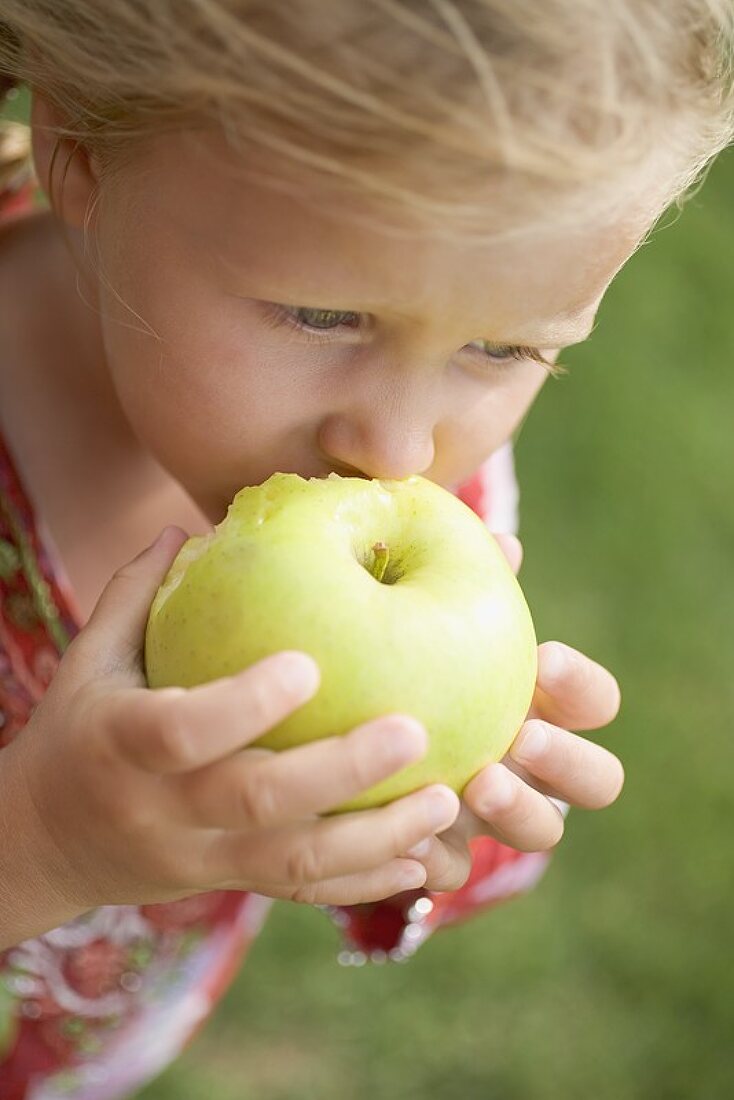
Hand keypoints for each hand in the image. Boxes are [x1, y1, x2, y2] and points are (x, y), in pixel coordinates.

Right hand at [7, 528, 459, 938]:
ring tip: (447, 801)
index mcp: (122, 743)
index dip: (242, 705)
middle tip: (416, 731)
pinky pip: (302, 893)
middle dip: (342, 771)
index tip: (309, 665)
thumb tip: (194, 525)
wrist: (47, 842)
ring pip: (294, 863)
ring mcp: (198, 858)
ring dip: (377, 837)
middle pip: (256, 802)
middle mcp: (162, 810)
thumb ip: (138, 594)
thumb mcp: (90, 659)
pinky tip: (424, 857)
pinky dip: (364, 880)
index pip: (179, 731)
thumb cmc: (79, 730)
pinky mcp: (226, 883)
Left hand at [405, 535, 623, 891]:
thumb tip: (501, 542)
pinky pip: (456, 870)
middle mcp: (529, 762)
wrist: (321, 713)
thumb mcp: (415, 603)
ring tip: (476, 782)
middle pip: (598, 780)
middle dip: (568, 762)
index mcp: (536, 702)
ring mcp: (490, 812)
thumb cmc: (384, 641)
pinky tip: (410, 835)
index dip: (580, 685)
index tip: (543, 656)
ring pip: (542, 832)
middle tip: (521, 737)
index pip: (594, 701)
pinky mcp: (438, 850)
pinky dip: (441, 855)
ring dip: (519, 811)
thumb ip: (457, 574)